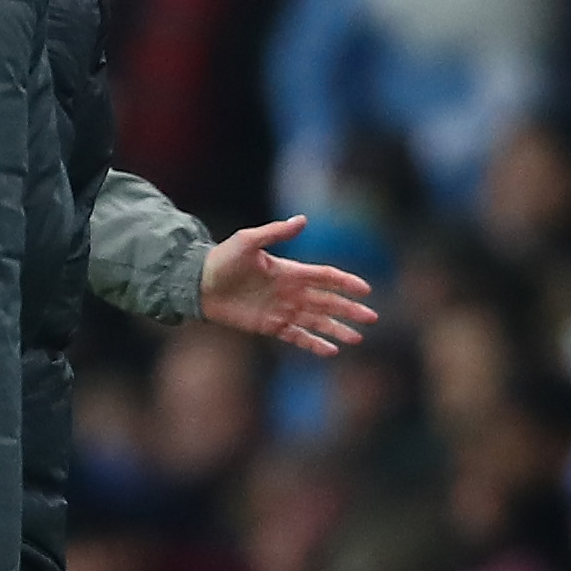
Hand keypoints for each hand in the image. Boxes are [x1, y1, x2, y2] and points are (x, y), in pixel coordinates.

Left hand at [198, 215, 376, 356]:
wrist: (198, 284)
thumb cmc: (222, 260)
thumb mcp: (248, 241)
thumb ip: (276, 232)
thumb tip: (303, 219)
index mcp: (290, 271)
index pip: (326, 277)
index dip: (346, 283)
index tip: (366, 290)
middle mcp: (291, 292)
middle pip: (328, 302)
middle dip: (350, 310)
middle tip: (372, 318)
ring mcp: (282, 310)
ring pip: (317, 322)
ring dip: (337, 330)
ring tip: (357, 339)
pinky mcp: (270, 326)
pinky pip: (297, 336)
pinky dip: (314, 344)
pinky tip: (331, 351)